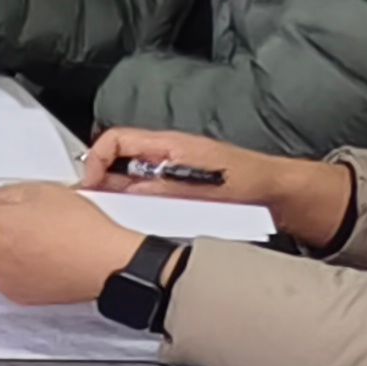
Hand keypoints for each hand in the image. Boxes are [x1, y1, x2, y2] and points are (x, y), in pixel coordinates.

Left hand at [0, 181, 141, 308]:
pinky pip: (2, 272)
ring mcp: (0, 277)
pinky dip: (12, 262)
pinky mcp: (16, 293)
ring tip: (35, 234)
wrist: (105, 265)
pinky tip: (39, 253)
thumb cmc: (78, 229)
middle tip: (8, 214)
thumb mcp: (39, 193)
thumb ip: (5, 195)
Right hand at [84, 128, 349, 248]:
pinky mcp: (178, 191)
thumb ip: (160, 190)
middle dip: (104, 186)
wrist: (276, 193)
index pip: (114, 141)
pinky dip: (140, 210)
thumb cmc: (246, 181)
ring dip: (122, 201)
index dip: (96, 161)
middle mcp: (165, 156)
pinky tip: (145, 225)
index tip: (90, 186)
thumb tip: (124, 194)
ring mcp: (170, 174)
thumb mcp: (198, 187)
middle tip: (99, 210)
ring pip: (131, 184)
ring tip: (121, 220)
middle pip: (117, 164)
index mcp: (166, 145)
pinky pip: (148, 198)